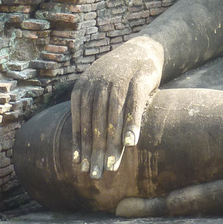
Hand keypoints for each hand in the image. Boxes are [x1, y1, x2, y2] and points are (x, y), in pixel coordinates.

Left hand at [70, 36, 163, 179]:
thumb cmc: (119, 77)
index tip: (82, 167)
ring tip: (112, 166)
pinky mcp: (139, 80)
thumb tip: (80, 145)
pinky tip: (130, 144)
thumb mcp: (99, 89)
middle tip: (96, 175)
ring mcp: (118, 81)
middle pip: (95, 125)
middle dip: (95, 152)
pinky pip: (134, 107)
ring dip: (112, 145)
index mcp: (83, 88)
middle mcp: (98, 84)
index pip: (80, 123)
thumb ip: (90, 110)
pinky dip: (131, 126)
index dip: (81, 146)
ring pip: (113, 119)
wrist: (143, 48)